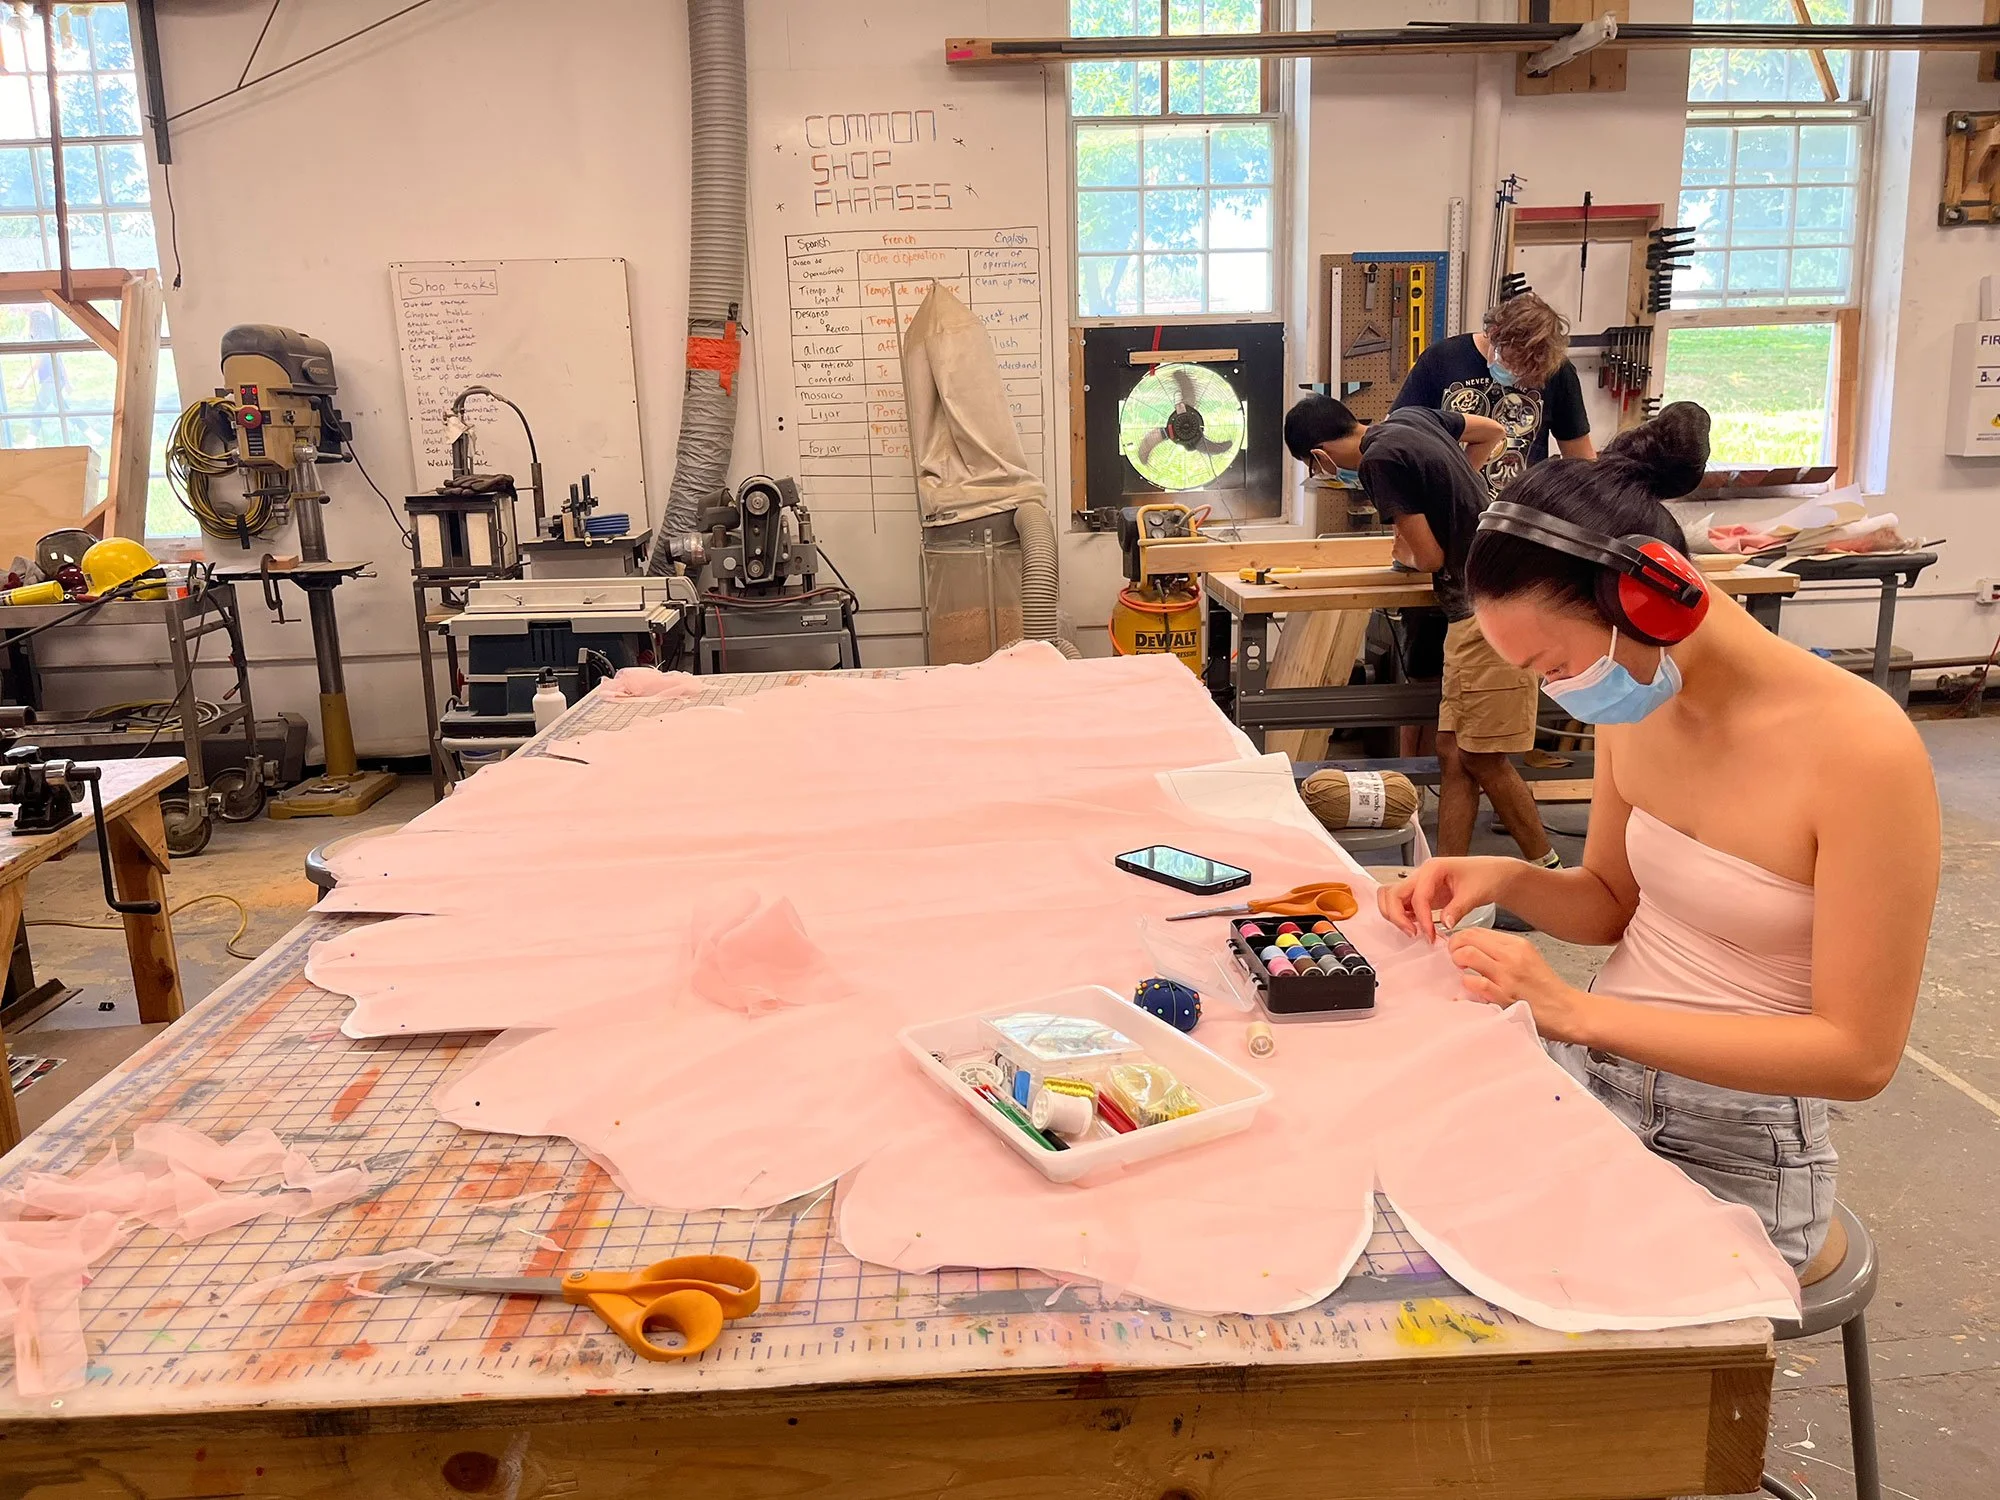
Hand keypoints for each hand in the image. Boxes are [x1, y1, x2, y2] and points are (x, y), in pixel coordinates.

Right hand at [1376, 857, 1512, 942]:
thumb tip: (1444, 924)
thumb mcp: (1475, 893)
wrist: (1493, 875)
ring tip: (1413, 931)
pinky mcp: (1422, 895)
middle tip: (1413, 934)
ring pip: (1391, 898)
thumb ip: (1458, 909)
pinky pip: (1402, 905)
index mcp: (1433, 868)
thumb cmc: (1485, 877)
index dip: (1422, 918)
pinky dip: (1402, 917)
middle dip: (1397, 916)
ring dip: (1395, 915)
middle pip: (1393, 893)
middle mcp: (1421, 875)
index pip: (1417, 896)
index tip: (1431, 935)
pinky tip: (1417, 928)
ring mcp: (1419, 884)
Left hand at [1445, 928, 1589, 1039]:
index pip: (1477, 930)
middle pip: (1468, 938)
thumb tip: (1472, 947)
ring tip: (1461, 971)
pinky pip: (1474, 983)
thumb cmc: (1545, 988)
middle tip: (1454, 958)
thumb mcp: (1527, 958)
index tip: (1456, 947)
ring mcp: (1506, 976)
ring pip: (1467, 955)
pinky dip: (1465, 984)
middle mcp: (1511, 956)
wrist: (1566, 1011)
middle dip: (1453, 946)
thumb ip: (1501, 951)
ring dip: (1457, 962)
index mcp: (1517, 944)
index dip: (1460, 937)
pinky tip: (1469, 989)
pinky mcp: (1504, 996)